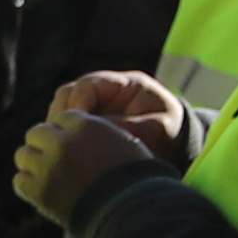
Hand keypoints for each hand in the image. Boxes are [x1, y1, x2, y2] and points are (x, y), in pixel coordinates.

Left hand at [12, 107, 172, 226]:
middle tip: (55, 160)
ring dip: (33, 163)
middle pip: (37, 133)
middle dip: (44, 144)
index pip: (62, 118)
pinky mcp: (39, 191)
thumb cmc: (136, 179)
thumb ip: (97, 132)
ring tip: (48, 175)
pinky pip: (20, 181)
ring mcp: (48, 167)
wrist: (132, 213)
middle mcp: (63, 143)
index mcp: (86, 126)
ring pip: (23, 155)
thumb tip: (76, 132)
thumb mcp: (124, 143)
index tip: (71, 144)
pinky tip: (44, 191)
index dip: (65, 131)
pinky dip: (29, 185)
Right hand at [50, 69, 186, 141]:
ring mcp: (95, 107)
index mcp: (126, 84)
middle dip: (61, 115)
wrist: (179, 145)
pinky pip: (67, 127)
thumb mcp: (158, 130)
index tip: (75, 124)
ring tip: (61, 148)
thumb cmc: (172, 133)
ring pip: (62, 110)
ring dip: (58, 128)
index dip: (78, 102)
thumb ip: (130, 128)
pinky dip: (63, 138)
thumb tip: (98, 134)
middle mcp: (106, 92)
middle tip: (61, 138)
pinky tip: (65, 153)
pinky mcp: (89, 124)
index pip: (89, 84)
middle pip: (68, 94)